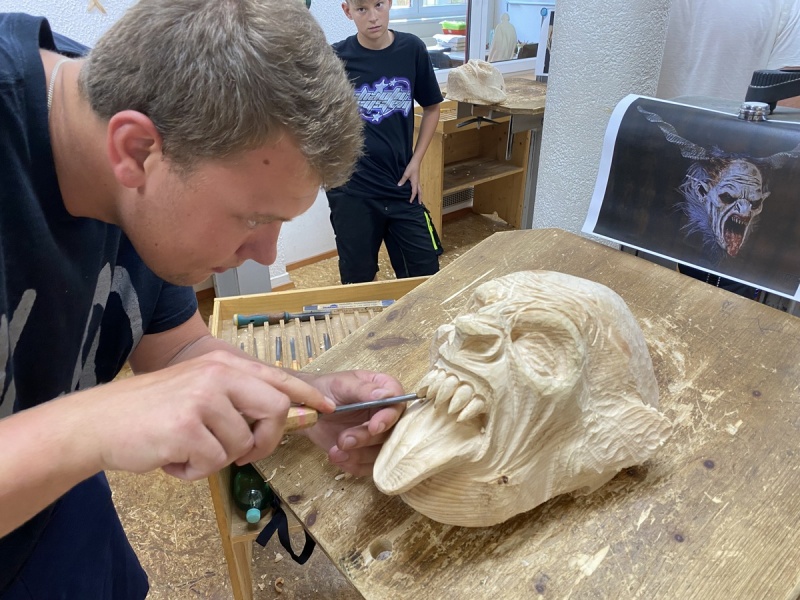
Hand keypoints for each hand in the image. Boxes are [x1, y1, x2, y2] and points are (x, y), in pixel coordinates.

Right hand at [80, 350, 334, 479]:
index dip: (307, 395)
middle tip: (246, 453)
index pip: (278, 377)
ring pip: (241, 445)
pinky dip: (194, 471)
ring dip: (217, 458)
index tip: (326, 408)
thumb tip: (282, 415)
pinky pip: (213, 463)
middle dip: (267, 440)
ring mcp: (203, 400)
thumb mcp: (198, 387)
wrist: (100, 421)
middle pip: (275, 410)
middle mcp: (217, 375)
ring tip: (188, 449)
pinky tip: (173, 458)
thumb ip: (236, 397)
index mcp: (223, 364)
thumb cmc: (152, 409)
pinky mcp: (187, 428)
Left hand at [302, 370, 404, 475]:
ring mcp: (378, 435)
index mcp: (386, 391)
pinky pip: (369, 466)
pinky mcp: (367, 452)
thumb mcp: (342, 384)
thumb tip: (385, 395)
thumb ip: (363, 389)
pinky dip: (353, 465)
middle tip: (344, 440)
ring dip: (359, 455)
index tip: (373, 426)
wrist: (308, 409)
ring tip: (336, 450)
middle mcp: (387, 414)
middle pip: (392, 433)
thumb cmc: (326, 390)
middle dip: (367, 439)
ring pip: (382, 453)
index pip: (398, 405)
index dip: (389, 417)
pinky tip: (337, 456)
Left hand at [397, 161, 421, 202]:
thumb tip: (399, 186)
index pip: (414, 192)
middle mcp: (417, 183)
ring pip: (420, 190)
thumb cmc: (411, 167)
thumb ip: (402, 180)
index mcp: (415, 183)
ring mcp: (418, 181)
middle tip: (419, 203)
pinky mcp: (417, 179)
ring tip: (419, 199)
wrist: (415, 162)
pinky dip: (418, 191)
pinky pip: (418, 187)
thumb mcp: (406, 174)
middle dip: (420, 198)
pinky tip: (416, 191)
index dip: (412, 197)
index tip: (410, 202)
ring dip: (420, 195)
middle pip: (420, 192)